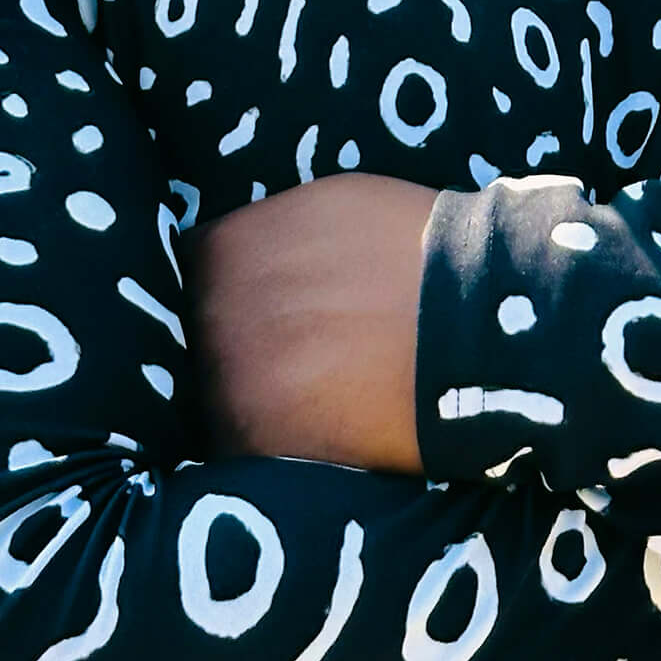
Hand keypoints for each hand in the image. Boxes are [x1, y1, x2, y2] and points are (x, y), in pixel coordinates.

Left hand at [185, 173, 438, 472]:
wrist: (473, 320)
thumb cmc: (414, 249)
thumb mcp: (329, 208)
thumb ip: (273, 236)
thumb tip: (256, 256)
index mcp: (222, 252)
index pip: (187, 281)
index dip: (221, 299)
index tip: (249, 313)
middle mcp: (212, 317)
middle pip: (198, 344)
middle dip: (234, 350)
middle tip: (289, 359)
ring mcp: (231, 384)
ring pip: (218, 402)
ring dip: (252, 403)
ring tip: (312, 400)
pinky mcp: (262, 445)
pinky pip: (247, 452)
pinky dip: (276, 448)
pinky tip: (321, 434)